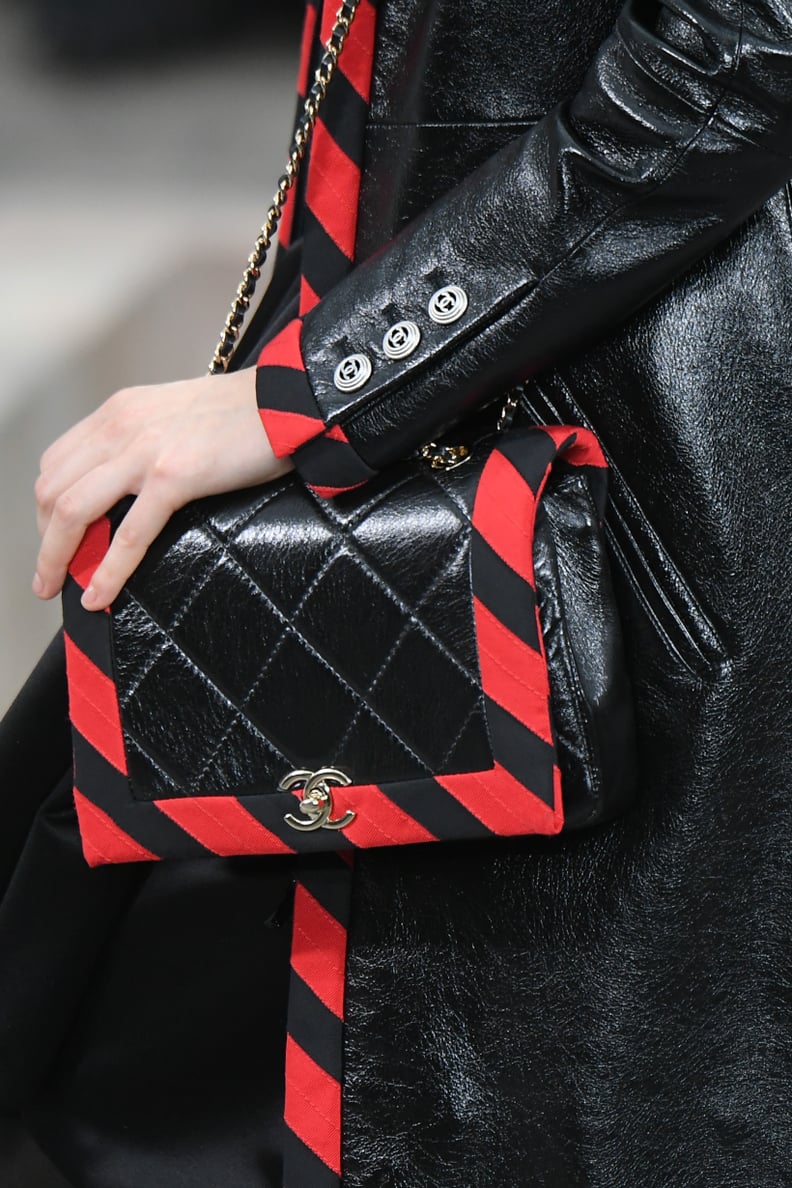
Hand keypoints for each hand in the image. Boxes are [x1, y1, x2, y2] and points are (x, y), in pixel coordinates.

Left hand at [33, 366, 291, 610]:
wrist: (286, 403)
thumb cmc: (244, 416)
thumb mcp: (175, 419)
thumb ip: (145, 446)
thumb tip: (131, 492)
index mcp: (120, 411)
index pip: (57, 463)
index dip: (47, 507)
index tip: (57, 538)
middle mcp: (121, 426)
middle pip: (52, 490)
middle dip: (44, 539)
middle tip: (49, 573)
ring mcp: (143, 451)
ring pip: (72, 512)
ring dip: (56, 559)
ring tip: (54, 589)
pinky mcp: (173, 476)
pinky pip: (128, 535)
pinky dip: (107, 571)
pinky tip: (99, 596)